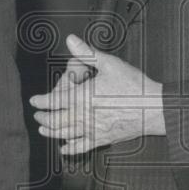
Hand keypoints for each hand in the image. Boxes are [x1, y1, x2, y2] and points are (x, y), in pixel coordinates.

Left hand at [30, 34, 164, 154]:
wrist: (154, 108)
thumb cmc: (134, 85)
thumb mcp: (110, 64)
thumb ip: (87, 52)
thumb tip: (71, 40)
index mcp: (82, 97)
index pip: (54, 101)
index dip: (41, 101)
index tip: (34, 100)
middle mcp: (83, 116)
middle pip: (55, 120)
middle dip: (43, 118)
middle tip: (37, 115)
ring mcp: (92, 130)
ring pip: (65, 134)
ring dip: (51, 132)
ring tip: (44, 130)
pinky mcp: (103, 139)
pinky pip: (82, 147)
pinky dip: (70, 149)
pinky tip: (64, 149)